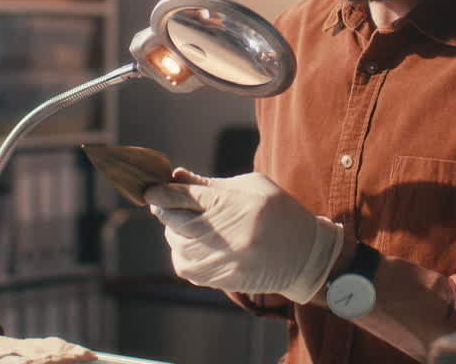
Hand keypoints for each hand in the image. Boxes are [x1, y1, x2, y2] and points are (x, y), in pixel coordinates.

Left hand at [144, 168, 343, 303]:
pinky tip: (192, 246)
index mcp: (234, 203)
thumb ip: (211, 184)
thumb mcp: (251, 186)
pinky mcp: (223, 279)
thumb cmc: (279, 212)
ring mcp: (224, 259)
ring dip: (174, 234)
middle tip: (164, 205)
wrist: (305, 254)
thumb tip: (175, 177)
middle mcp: (226, 233)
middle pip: (175, 221)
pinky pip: (187, 268)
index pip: (183, 196)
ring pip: (178, 246)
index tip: (150, 190)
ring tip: (184, 226)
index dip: (162, 192)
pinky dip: (183, 255)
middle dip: (165, 211)